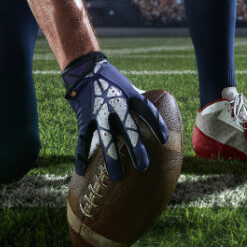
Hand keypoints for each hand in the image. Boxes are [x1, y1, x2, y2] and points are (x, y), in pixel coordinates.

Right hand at [61, 52, 168, 178]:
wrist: (86, 69)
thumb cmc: (113, 82)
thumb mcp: (129, 88)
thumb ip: (140, 103)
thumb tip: (159, 115)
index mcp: (130, 97)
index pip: (148, 111)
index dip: (157, 124)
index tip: (165, 139)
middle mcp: (116, 106)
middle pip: (129, 129)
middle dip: (136, 148)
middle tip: (144, 166)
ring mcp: (99, 113)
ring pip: (106, 139)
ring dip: (111, 158)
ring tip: (117, 176)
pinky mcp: (85, 119)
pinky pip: (82, 140)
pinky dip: (81, 156)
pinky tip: (81, 171)